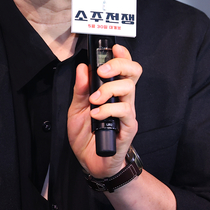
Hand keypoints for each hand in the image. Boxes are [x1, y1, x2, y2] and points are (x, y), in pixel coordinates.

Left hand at [67, 44, 141, 178]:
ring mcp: (127, 112)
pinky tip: (96, 115)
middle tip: (103, 70)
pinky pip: (124, 111)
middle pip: (134, 72)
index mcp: (112, 91)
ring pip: (129, 89)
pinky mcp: (128, 127)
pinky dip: (107, 110)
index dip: (123, 54)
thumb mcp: (75, 109)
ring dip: (108, 90)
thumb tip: (82, 68)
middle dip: (120, 64)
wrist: (90, 162)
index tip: (114, 47)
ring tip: (94, 100)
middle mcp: (123, 98)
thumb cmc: (86, 136)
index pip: (124, 67)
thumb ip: (80, 89)